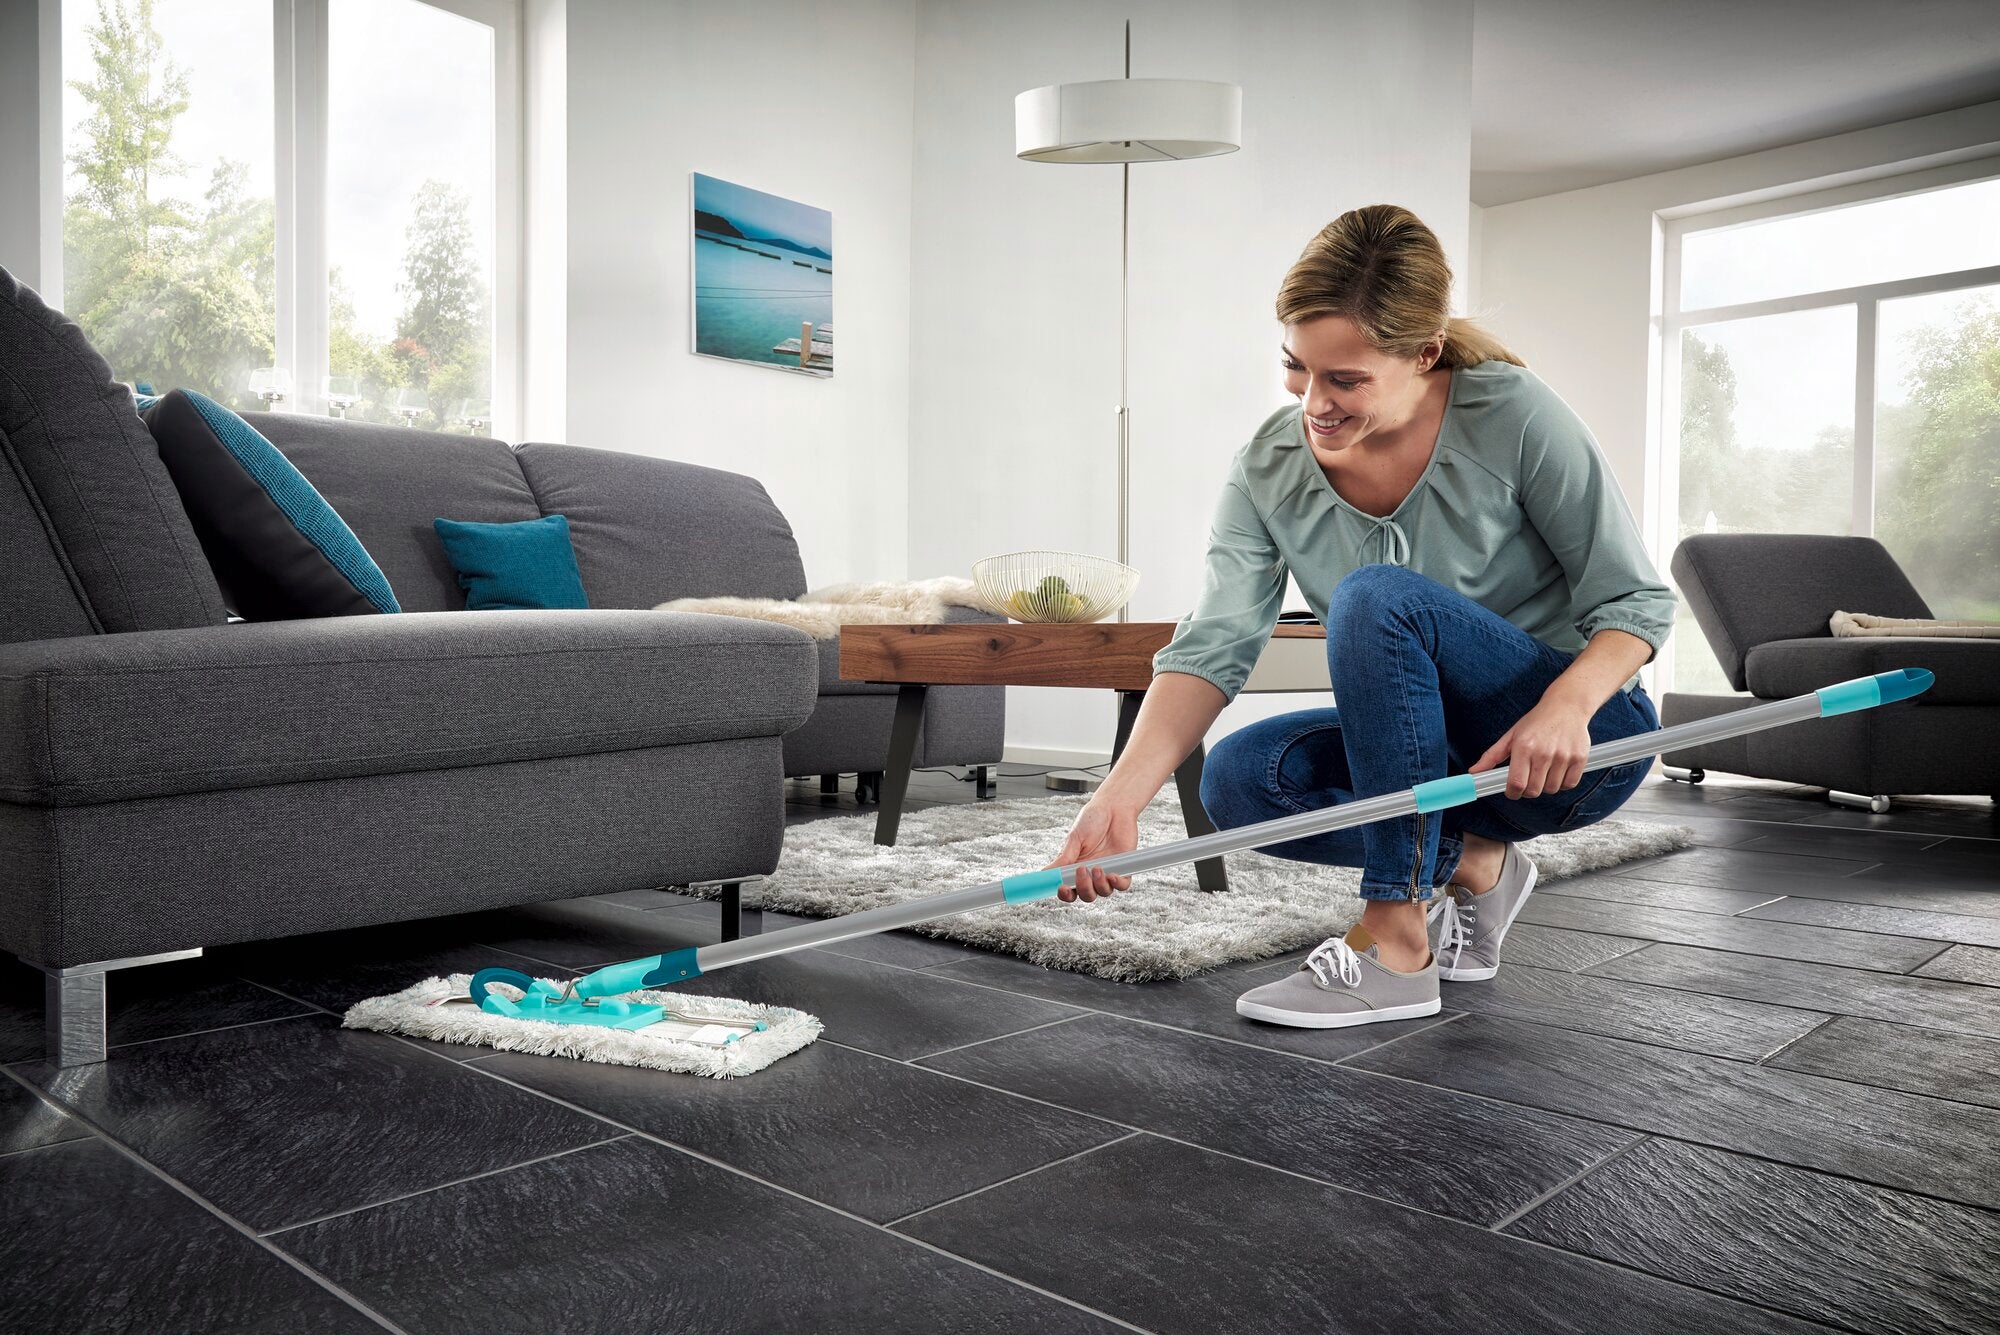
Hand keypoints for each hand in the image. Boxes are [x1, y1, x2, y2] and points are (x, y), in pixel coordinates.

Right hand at [1045, 800, 1138, 902]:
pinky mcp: (1125, 869)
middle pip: (1086, 895)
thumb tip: (1045, 873)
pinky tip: (1112, 875)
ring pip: (1103, 892)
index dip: (1065, 893)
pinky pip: (1122, 885)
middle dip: (1083, 888)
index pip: (1069, 889)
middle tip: (1081, 870)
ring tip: (1097, 867)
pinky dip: (1117, 884)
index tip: (1062, 887)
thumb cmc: (1093, 820)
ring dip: (1099, 885)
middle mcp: (1091, 874)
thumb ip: (1063, 858)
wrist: (1114, 807)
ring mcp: (1108, 872)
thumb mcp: (1074, 839)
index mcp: (1075, 868)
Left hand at [1470, 698, 1594, 798]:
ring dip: (1546, 786)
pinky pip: (1569, 785)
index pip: (1516, 783)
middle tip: (1528, 779)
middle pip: (1534, 790)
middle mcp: (1544, 752)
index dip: (1512, 793)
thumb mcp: (1511, 735)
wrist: (1567, 706)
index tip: (1512, 791)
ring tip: (1544, 771)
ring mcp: (1563, 756)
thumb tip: (1474, 772)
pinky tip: (1558, 771)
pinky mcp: (1580, 758)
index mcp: (1524, 747)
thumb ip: (1492, 756)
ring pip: (1551, 789)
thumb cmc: (1537, 722)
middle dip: (1528, 790)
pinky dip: (1562, 783)